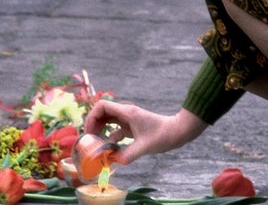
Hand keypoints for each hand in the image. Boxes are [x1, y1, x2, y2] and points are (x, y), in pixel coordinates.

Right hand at [83, 101, 207, 164]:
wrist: (177, 131)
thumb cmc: (163, 135)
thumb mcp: (145, 146)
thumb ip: (129, 154)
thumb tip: (115, 162)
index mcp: (127, 112)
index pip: (102, 106)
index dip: (92, 117)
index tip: (90, 131)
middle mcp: (126, 113)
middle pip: (102, 112)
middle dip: (93, 124)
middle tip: (90, 139)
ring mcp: (129, 119)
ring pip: (108, 120)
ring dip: (101, 129)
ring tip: (97, 143)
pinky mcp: (133, 127)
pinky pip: (116, 129)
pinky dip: (111, 136)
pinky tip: (110, 148)